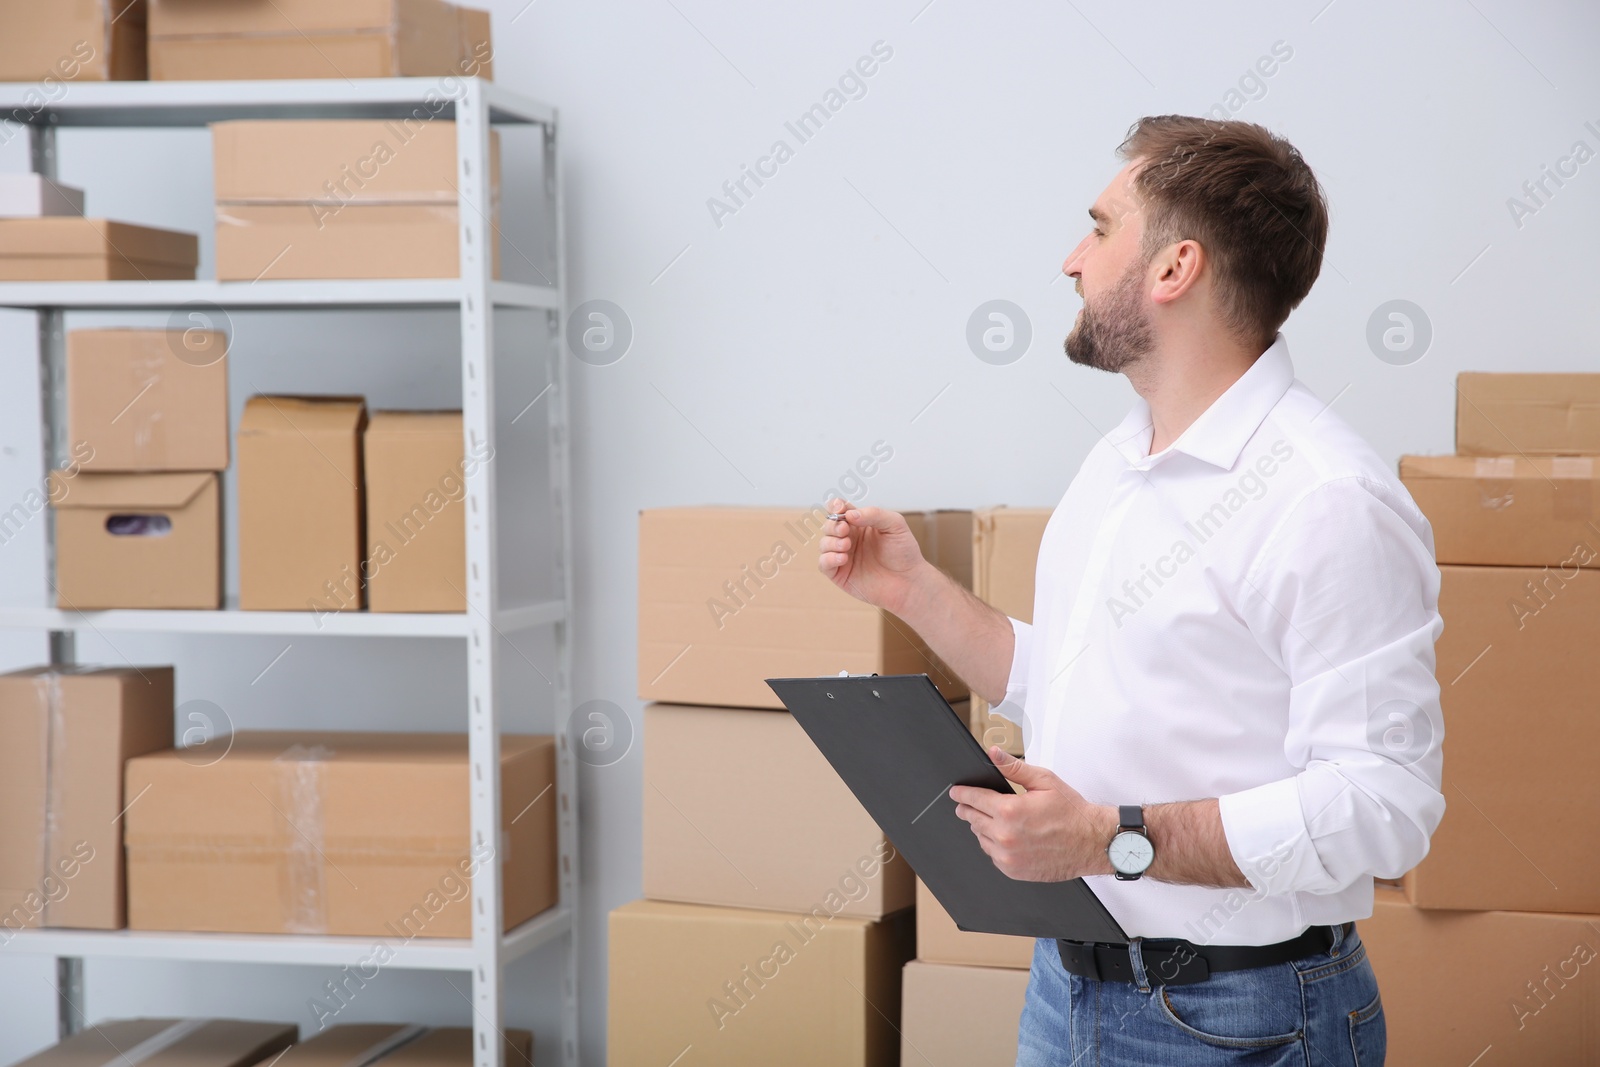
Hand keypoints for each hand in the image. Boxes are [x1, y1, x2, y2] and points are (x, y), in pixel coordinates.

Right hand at [816, 497, 927, 612]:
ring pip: (824, 543)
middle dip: (833, 525)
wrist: (909, 581)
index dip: (835, 506)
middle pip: (829, 525)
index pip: (840, 510)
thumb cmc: (904, 552)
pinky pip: (823, 564)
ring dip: (831, 542)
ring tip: (847, 545)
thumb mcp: (895, 525)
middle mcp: (849, 538)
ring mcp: (843, 556)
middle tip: (845, 530)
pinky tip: (843, 558)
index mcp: (860, 524)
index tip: (839, 508)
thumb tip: (850, 515)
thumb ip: (874, 514)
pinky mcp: (840, 575)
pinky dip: (828, 558)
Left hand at [950, 747, 1116, 881]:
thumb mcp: (1044, 781)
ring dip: (982, 828)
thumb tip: (993, 753)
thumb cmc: (1072, 812)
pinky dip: (994, 845)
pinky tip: (1005, 837)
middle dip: (968, 809)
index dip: (962, 793)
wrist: (1092, 842)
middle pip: (973, 819)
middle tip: (966, 805)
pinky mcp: (1014, 870)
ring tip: (993, 819)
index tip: (956, 792)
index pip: (974, 799)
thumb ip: (1014, 768)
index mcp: (1010, 811)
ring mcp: (1008, 856)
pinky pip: (993, 855)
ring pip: (981, 838)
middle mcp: (1005, 836)